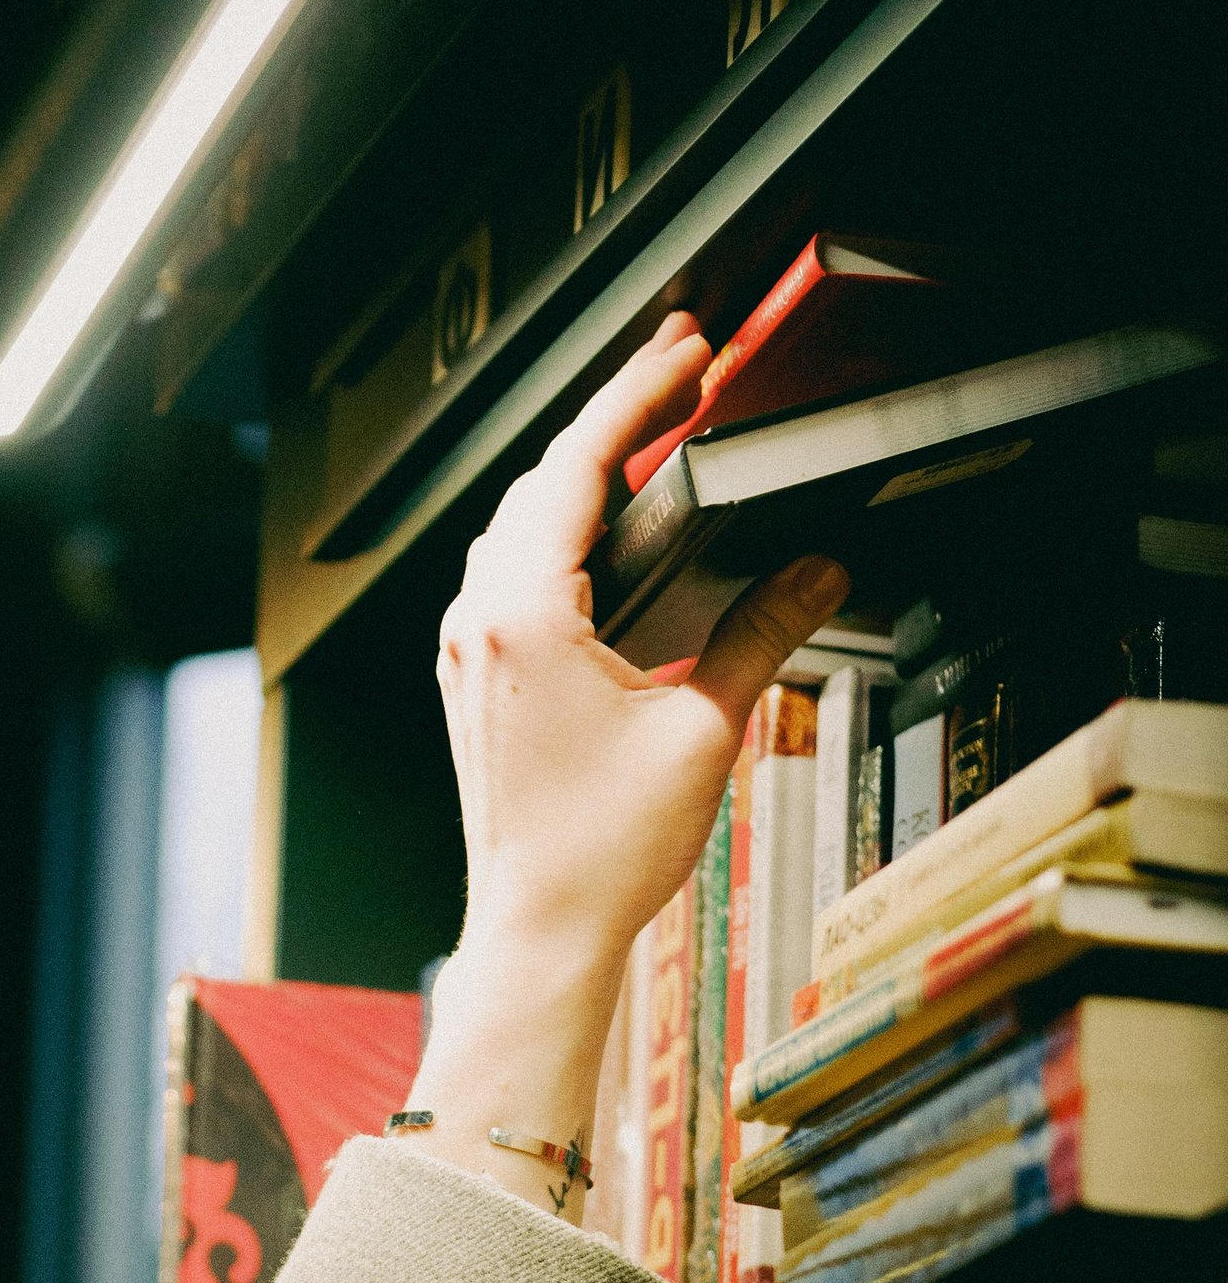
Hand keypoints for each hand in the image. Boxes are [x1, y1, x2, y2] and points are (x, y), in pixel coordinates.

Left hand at [397, 313, 849, 1219]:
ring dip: (578, 474)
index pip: (577, 464)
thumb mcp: (704, 729)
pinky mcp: (472, 683)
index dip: (636, 393)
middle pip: (540, 482)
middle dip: (611, 420)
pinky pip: (506, 574)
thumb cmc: (596, 855)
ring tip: (646, 433)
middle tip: (678, 371)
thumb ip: (763, 632)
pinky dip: (554, 532)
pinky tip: (599, 532)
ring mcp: (466, 654)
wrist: (539, 932)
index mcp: (524, 616)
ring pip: (514, 526)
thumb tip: (815, 567)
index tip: (684, 350)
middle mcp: (478, 624)